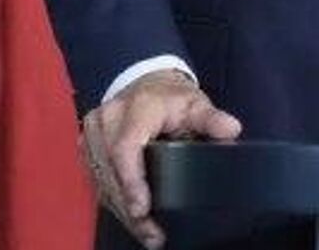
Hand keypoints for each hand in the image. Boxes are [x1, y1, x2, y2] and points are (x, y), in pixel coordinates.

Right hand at [80, 68, 242, 248]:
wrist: (146, 85)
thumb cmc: (171, 98)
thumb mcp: (195, 103)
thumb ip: (212, 118)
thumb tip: (230, 129)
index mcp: (135, 108)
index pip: (125, 148)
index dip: (132, 182)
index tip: (142, 209)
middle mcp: (107, 120)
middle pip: (111, 172)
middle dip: (130, 208)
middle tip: (152, 234)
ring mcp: (92, 135)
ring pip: (102, 181)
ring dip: (122, 211)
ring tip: (146, 234)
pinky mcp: (87, 149)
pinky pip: (98, 181)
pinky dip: (115, 203)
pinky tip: (133, 221)